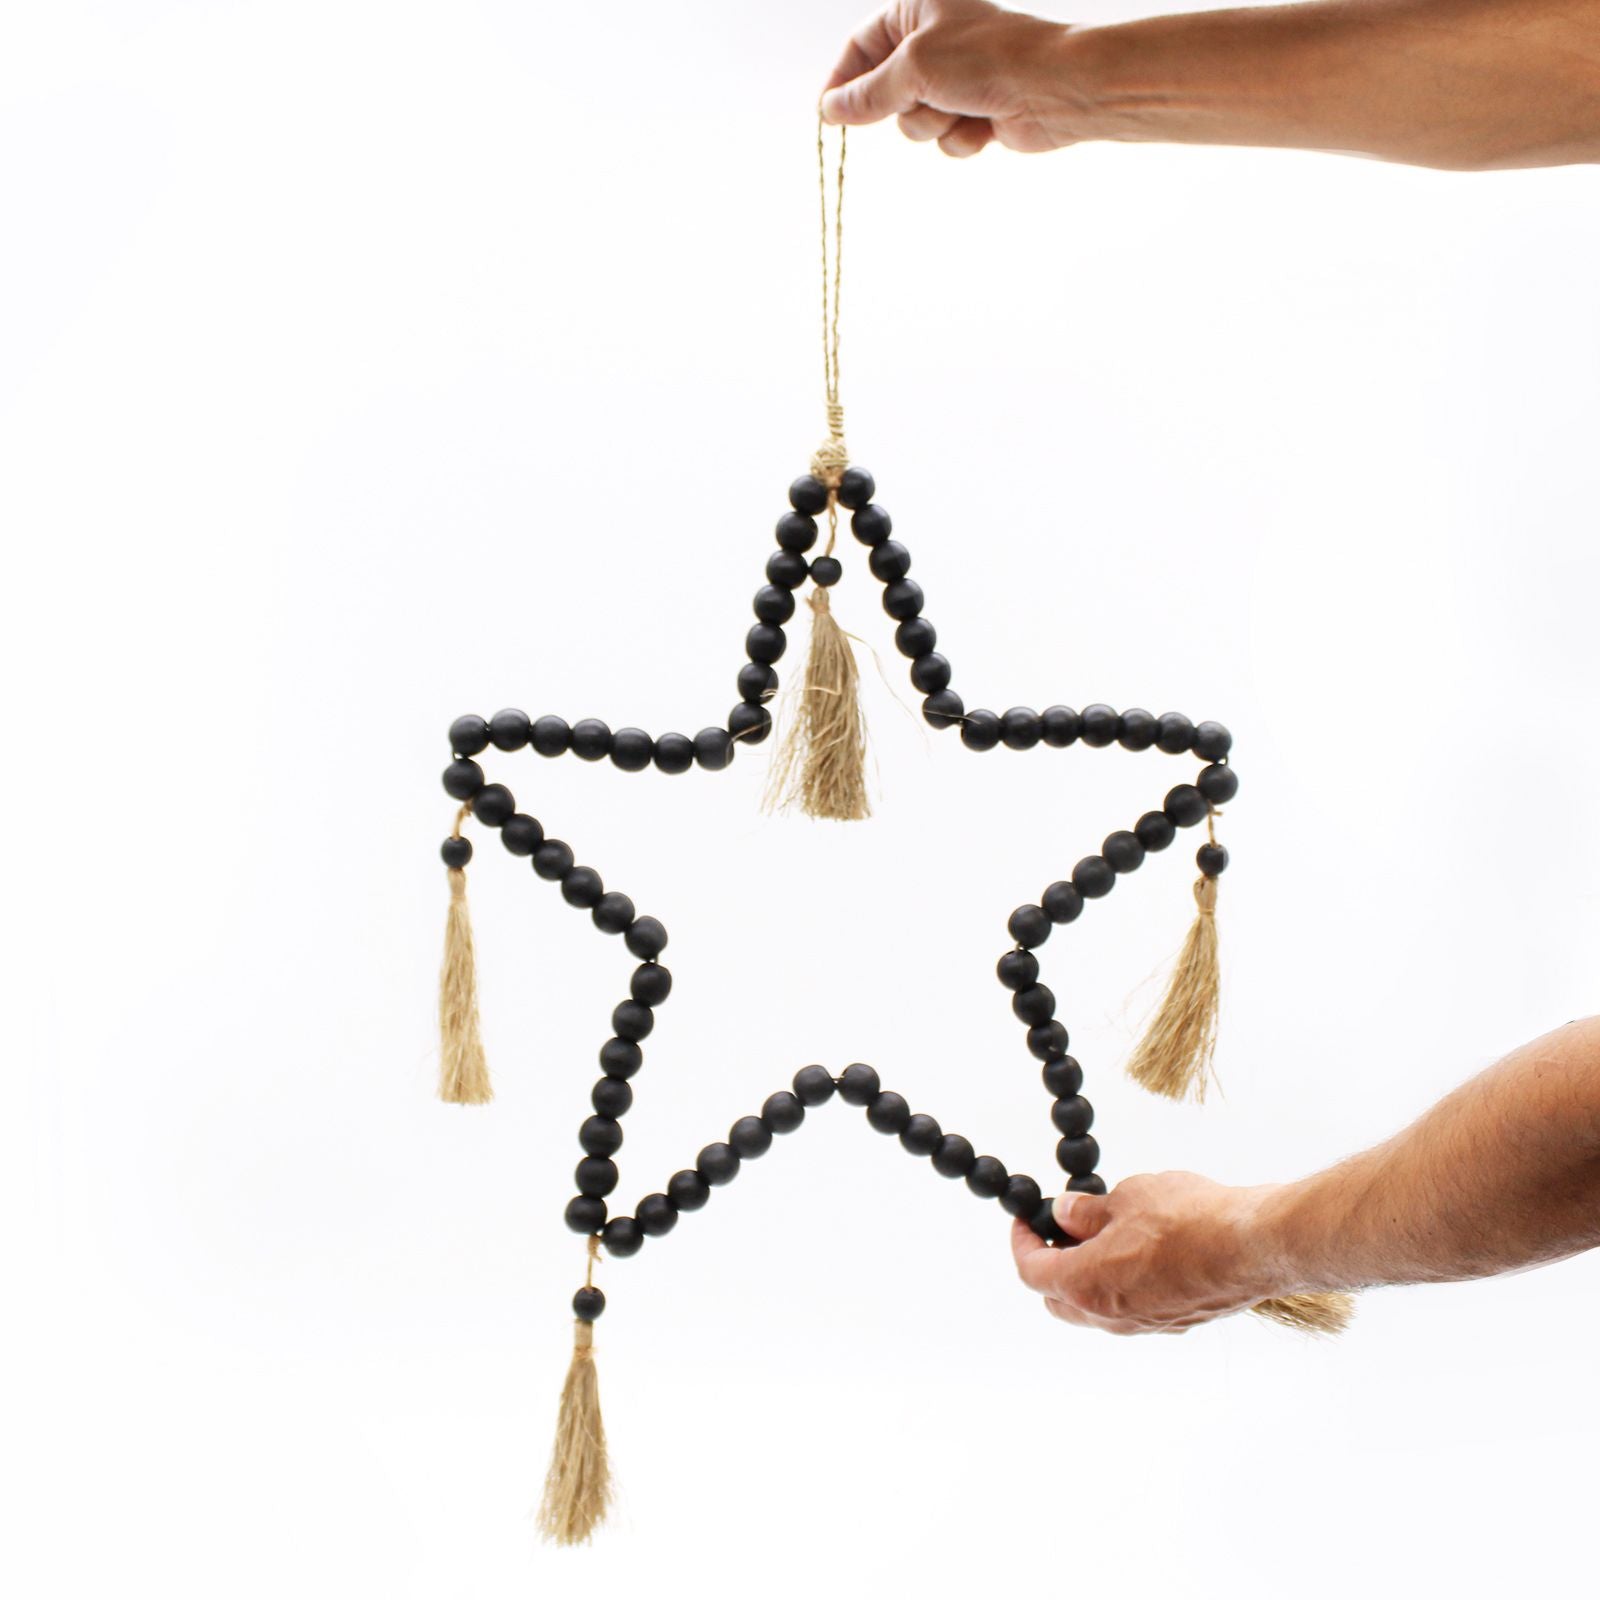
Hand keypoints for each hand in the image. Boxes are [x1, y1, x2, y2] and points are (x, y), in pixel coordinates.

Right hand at [821, 0, 1095, 157]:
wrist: (1053, 88)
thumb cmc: (987, 58)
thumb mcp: (913, 67)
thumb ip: (868, 92)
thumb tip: (829, 109)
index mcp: (918, 8)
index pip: (862, 45)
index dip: (843, 80)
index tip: (827, 115)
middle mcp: (935, 41)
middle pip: (885, 91)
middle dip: (904, 105)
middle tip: (926, 96)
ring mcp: (955, 80)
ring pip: (913, 122)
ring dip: (935, 124)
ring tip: (964, 106)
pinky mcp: (974, 112)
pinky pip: (944, 140)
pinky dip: (961, 138)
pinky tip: (986, 124)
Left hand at [1010, 1172, 1289, 1334]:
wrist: (1256, 1245)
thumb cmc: (1191, 1220)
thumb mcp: (1127, 1197)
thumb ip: (1088, 1211)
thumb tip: (1065, 1214)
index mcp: (1087, 1285)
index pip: (1032, 1272)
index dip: (1021, 1242)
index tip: (1025, 1219)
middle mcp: (1111, 1316)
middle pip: (1059, 1299)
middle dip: (1051, 1264)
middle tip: (1061, 1228)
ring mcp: (1146, 1325)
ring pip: (1097, 1308)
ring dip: (1090, 1275)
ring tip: (1106, 1232)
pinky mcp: (1177, 1322)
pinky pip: (1133, 1308)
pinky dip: (1123, 1283)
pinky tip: (1142, 1248)